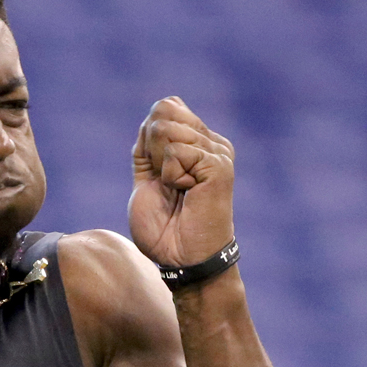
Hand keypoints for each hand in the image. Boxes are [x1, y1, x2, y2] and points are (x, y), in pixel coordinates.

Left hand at [128, 96, 235, 268]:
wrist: (181, 258)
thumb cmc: (164, 228)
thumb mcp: (147, 178)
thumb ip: (149, 145)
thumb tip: (157, 112)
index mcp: (198, 142)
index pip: (165, 108)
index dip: (149, 140)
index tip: (158, 175)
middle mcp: (212, 142)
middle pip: (162, 112)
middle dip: (151, 152)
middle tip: (168, 185)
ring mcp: (218, 152)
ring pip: (165, 130)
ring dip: (160, 167)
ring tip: (179, 190)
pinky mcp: (218, 164)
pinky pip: (176, 151)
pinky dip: (170, 176)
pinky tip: (187, 193)